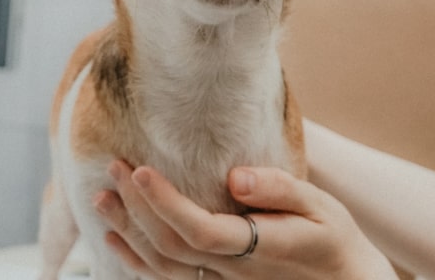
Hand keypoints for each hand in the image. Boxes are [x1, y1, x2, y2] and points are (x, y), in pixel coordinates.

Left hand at [94, 161, 397, 279]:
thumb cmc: (333, 239)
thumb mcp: (321, 206)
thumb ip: (279, 190)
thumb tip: (234, 176)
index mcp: (260, 247)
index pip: (200, 231)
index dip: (164, 203)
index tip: (139, 170)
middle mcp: (233, 272)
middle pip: (171, 247)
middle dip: (135, 207)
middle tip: (113, 166)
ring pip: (162, 268)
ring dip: (127, 231)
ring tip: (101, 198)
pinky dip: (136, 261)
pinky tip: (117, 239)